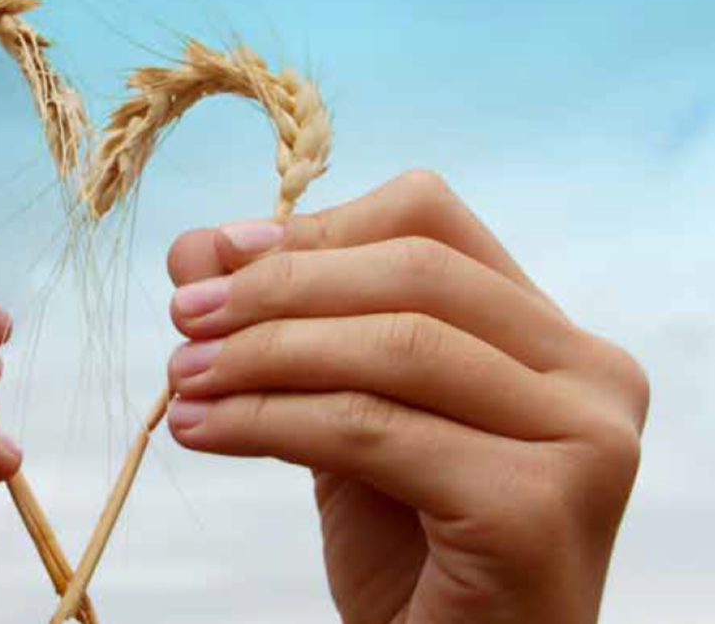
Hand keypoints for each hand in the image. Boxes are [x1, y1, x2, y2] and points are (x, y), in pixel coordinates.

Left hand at [164, 171, 648, 623]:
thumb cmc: (409, 550)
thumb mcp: (344, 416)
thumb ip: (293, 332)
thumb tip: (200, 248)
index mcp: (550, 338)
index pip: (431, 223)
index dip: (317, 231)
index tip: (220, 260)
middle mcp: (589, 374)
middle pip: (415, 273)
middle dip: (279, 288)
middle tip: (184, 316)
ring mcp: (582, 438)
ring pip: (397, 347)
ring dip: (264, 354)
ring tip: (184, 378)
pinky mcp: (538, 507)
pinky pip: (375, 429)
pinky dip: (272, 421)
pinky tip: (207, 430)